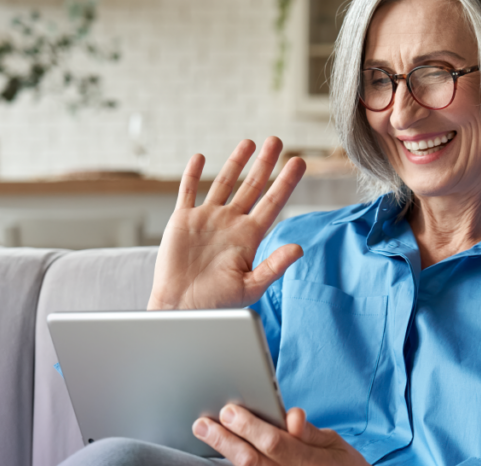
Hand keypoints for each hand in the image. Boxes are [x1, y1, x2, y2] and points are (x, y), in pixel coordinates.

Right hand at [147, 137, 305, 310]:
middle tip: (277, 141)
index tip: (299, 162)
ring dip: (235, 162)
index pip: (273, 202)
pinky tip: (200, 158)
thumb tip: (298, 249)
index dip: (286, 182)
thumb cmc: (217, 303)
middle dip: (265, 163)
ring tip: (248, 143)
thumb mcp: (251, 287)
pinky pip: (188, 191)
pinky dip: (192, 174)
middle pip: (252, 186)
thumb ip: (274, 266)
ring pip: (224, 183)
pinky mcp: (183, 220)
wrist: (182, 308)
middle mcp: (231, 223)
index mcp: (249, 237)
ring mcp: (207, 219)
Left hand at [191, 405, 389, 465]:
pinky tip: (235, 457)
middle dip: (222, 441)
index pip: (273, 443)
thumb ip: (307, 430)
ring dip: (227, 456)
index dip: (247, 425)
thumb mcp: (335, 442)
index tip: (228, 410)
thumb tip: (288, 414)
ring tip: (213, 435)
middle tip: (201, 424)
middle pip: (250, 463)